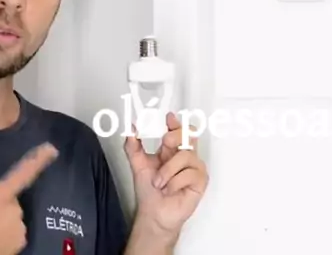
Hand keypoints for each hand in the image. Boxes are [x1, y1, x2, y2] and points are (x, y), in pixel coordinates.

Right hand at [0, 143, 58, 254]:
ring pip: (12, 215)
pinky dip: (5, 231)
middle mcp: (14, 210)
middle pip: (9, 197)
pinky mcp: (20, 243)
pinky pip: (14, 230)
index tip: (51, 148)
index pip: (23, 173)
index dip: (38, 159)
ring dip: (0, 217)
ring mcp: (19, 228)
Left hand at [124, 113, 208, 238]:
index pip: (178, 130)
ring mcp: (195, 167)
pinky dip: (174, 182)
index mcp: (172, 150)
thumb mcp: (138, 165)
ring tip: (160, 182)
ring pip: (185, 155)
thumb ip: (133, 146)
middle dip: (175, 136)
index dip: (175, 122)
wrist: (154, 213)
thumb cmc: (150, 191)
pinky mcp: (200, 180)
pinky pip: (189, 173)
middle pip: (189, 135)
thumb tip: (130, 129)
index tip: (168, 117)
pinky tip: (170, 189)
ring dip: (167, 171)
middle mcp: (185, 155)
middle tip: (165, 143)